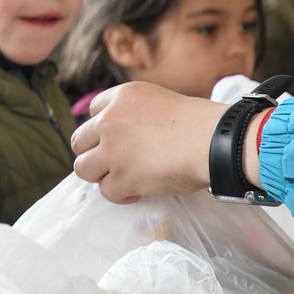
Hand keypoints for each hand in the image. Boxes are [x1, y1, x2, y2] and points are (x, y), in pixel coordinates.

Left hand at [70, 81, 224, 202]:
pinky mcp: (121, 177)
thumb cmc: (199, 124)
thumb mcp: (158, 101)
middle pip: (79, 142)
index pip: (93, 112)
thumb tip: (128, 136)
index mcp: (120, 97)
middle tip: (113, 162)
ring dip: (100, 175)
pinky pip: (106, 191)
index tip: (116, 139)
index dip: (102, 129)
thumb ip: (135, 114)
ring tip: (121, 178)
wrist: (215, 142)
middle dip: (93, 153)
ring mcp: (112, 150)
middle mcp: (109, 121)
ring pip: (82, 168)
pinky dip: (120, 195)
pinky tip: (136, 193)